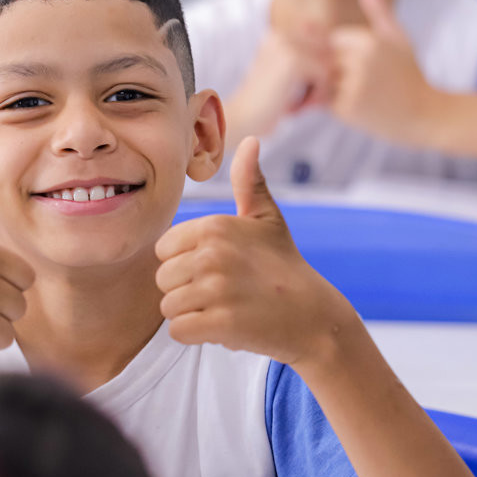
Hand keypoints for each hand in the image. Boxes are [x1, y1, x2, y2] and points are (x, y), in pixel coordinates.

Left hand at [155, 137, 351, 364]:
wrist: (314, 317)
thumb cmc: (284, 266)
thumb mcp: (267, 219)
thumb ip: (249, 182)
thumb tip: (251, 141)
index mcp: (214, 226)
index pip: (163, 249)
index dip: (184, 263)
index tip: (216, 268)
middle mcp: (212, 254)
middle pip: (163, 279)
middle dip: (186, 291)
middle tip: (222, 293)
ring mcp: (216, 290)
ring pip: (168, 306)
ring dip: (191, 314)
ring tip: (223, 309)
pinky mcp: (221, 323)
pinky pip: (178, 330)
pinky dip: (195, 335)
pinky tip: (222, 327)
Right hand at [225, 23, 335, 138]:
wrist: (241, 119)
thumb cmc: (264, 106)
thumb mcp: (286, 81)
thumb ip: (306, 64)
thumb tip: (336, 58)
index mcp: (277, 36)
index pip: (320, 42)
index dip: (319, 68)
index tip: (306, 91)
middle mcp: (281, 35)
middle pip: (326, 51)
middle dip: (323, 77)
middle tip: (307, 100)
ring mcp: (286, 46)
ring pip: (327, 62)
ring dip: (322, 87)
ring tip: (303, 104)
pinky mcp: (293, 61)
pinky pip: (324, 74)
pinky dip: (318, 94)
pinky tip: (300, 107)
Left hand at [330, 0, 437, 142]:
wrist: (426, 114)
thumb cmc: (410, 74)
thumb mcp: (398, 37)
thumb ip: (377, 10)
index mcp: (370, 40)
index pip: (331, 39)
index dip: (337, 51)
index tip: (353, 62)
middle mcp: (360, 61)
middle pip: (323, 60)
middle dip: (330, 70)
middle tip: (359, 81)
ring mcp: (353, 85)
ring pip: (322, 82)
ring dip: (331, 89)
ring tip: (362, 94)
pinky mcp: (348, 108)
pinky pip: (327, 102)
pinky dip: (336, 106)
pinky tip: (361, 107)